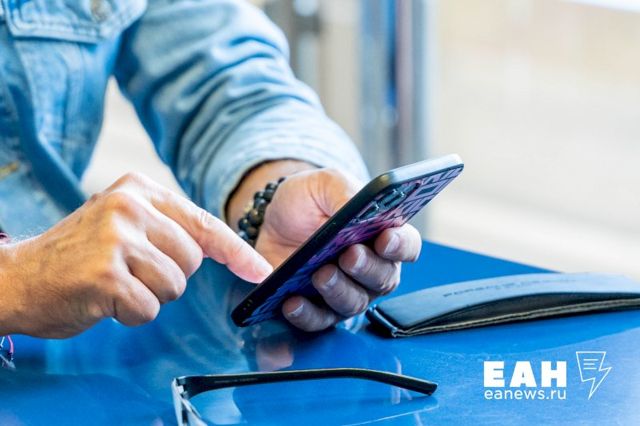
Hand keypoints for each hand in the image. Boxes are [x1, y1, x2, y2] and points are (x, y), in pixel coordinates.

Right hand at [0, 173, 271, 337]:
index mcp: (139, 188)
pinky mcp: (106, 273)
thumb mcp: (123, 223)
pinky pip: (148, 308)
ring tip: (114, 282)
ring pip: (174, 286)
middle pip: (192, 261)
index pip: (204, 222)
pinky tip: (102, 298)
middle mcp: (130, 205)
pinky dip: (130, 314)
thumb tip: (222, 247)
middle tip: (128, 271)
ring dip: (149, 296)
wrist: (17, 277)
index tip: (259, 270)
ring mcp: (117, 238)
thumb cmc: (77, 255)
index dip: (236, 251)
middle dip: (167, 277)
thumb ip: (167, 227)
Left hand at [257, 168, 421, 331]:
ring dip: (338, 291)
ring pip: (354, 302)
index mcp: (382, 234)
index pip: (406, 245)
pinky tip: (291, 302)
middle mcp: (372, 268)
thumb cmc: (308, 200)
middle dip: (367, 268)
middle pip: (383, 279)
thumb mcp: (324, 183)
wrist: (271, 219)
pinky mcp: (318, 308)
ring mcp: (347, 291)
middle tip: (349, 255)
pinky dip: (306, 314)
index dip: (401, 245)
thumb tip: (357, 205)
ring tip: (319, 275)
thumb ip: (343, 191)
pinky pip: (318, 320)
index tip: (386, 238)